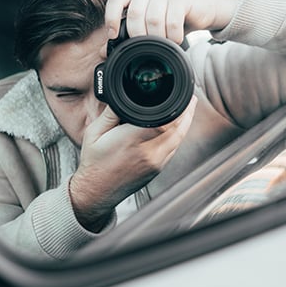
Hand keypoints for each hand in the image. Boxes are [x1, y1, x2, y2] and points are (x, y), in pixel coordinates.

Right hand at [69, 96, 197, 231]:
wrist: (97, 191)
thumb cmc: (94, 162)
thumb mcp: (95, 132)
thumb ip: (111, 112)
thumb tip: (121, 95)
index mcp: (132, 140)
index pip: (163, 121)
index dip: (176, 108)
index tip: (180, 97)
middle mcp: (148, 152)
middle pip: (177, 129)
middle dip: (186, 112)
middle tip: (190, 98)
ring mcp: (156, 163)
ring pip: (179, 139)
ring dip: (186, 123)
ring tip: (189, 109)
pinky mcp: (158, 169)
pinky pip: (174, 149)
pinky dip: (179, 136)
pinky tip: (178, 128)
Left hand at [105, 0, 238, 43]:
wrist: (200, 10)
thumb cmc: (170, 18)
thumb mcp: (146, 24)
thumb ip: (127, 33)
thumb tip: (104, 52)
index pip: (115, 0)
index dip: (111, 19)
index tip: (113, 36)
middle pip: (134, 14)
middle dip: (138, 36)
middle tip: (146, 47)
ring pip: (153, 19)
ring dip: (158, 38)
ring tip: (163, 45)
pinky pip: (172, 22)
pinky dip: (173, 36)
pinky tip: (175, 40)